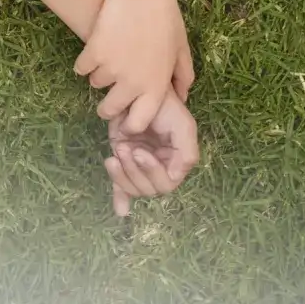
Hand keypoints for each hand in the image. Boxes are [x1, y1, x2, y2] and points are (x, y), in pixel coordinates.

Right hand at [76, 0, 195, 134]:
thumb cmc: (166, 19)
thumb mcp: (181, 49)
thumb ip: (183, 76)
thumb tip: (182, 98)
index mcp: (156, 85)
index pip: (139, 121)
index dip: (131, 123)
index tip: (127, 117)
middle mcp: (132, 83)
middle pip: (110, 109)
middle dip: (107, 107)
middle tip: (107, 98)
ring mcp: (111, 69)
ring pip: (96, 84)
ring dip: (99, 76)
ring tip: (106, 61)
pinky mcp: (92, 54)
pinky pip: (81, 68)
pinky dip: (84, 62)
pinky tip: (93, 51)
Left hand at [105, 93, 200, 218]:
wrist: (138, 92)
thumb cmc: (164, 107)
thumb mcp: (182, 125)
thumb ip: (186, 152)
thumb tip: (175, 177)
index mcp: (176, 162)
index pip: (167, 182)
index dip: (152, 171)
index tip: (138, 151)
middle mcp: (159, 168)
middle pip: (149, 188)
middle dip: (134, 171)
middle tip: (124, 148)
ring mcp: (139, 166)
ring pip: (134, 188)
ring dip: (122, 174)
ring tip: (117, 148)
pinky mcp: (123, 162)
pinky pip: (123, 187)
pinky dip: (121, 199)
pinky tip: (120, 211)